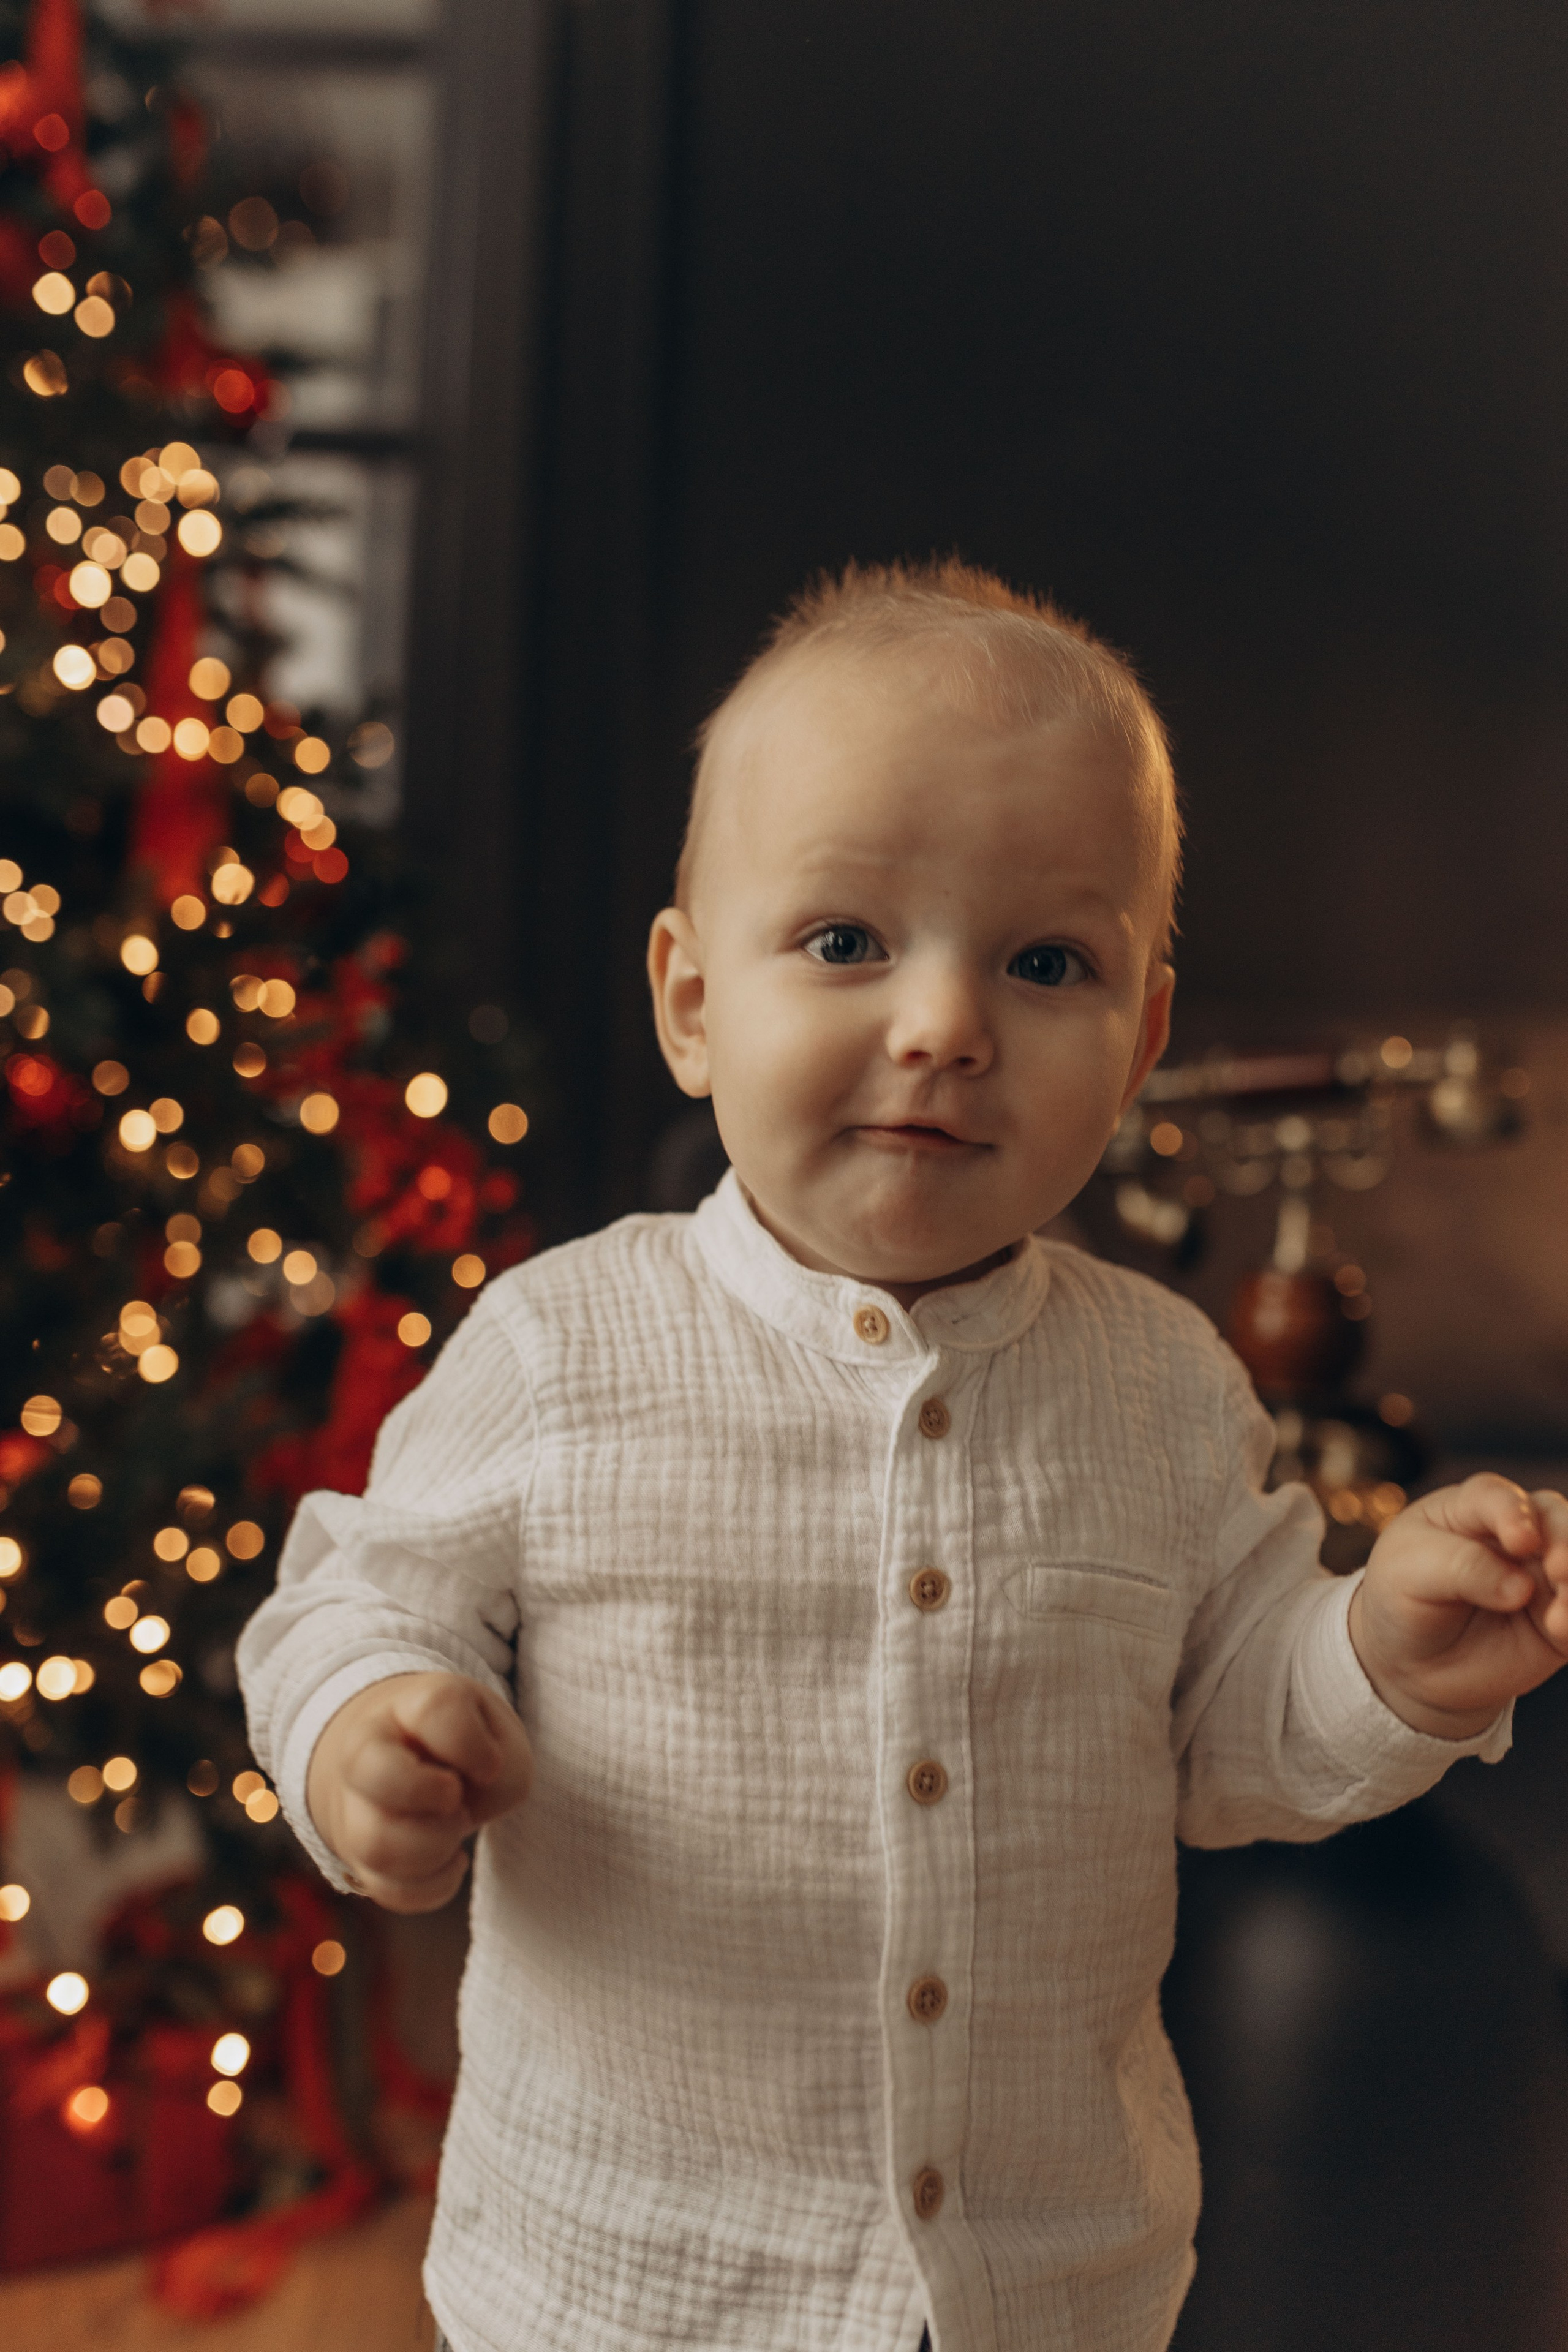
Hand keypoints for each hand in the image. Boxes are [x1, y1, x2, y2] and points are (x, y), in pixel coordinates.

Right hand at [305, 1671, 532, 1912]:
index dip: (472, 1745)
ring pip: (377, 1844)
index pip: (435, 1710)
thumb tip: (462, 1810)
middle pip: (375, 1773)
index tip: (489, 1761)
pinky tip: (453, 1861)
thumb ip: (503, 1771)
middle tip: (456, 1797)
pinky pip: (386, 1889)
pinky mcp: (360, 1858)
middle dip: (430, 1793)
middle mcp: (368, 1751)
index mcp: (411, 1705)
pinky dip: (433, 1886)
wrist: (414, 1760)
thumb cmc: (469, 1746)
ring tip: (455, 1828)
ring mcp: (355, 1807)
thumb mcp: (503, 1740)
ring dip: (435, 1848)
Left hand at [1350, 1475, 1567, 1739]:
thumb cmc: (1402, 1599)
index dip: (1513, 1513)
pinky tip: (1561, 1632)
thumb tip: (1523, 1588)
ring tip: (1558, 1620)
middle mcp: (1515, 1535)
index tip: (1520, 1542)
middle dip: (1565, 1542)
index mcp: (1470, 1509)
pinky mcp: (1558, 1619)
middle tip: (1558, 1571)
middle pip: (1556, 1520)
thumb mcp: (1409, 1574)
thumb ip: (1463, 1569)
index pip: (1496, 1497)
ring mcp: (1541, 1575)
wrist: (1411, 1663)